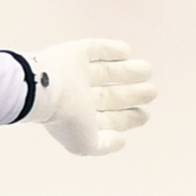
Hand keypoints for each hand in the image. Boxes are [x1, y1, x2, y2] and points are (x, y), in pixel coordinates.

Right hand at [26, 37, 155, 156]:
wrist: (43, 90)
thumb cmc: (66, 119)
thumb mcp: (86, 144)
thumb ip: (104, 145)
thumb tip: (120, 140)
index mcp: (81, 118)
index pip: (108, 118)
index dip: (127, 118)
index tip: (144, 115)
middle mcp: (79, 96)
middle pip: (110, 95)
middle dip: (132, 94)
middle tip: (152, 92)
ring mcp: (76, 74)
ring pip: (106, 72)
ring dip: (127, 71)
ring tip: (147, 69)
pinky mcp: (73, 53)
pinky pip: (95, 50)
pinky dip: (111, 50)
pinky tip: (127, 51)